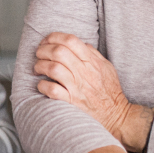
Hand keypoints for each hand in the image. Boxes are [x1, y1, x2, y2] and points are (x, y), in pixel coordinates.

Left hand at [33, 33, 152, 152]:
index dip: (54, 37)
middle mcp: (83, 72)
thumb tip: (81, 44)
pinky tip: (42, 85)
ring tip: (38, 69)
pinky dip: (42, 85)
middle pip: (58, 52)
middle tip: (38, 54)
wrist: (115, 115)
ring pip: (53, 68)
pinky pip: (52, 90)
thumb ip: (94, 54)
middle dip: (43, 50)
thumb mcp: (107, 67)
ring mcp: (77, 87)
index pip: (71, 40)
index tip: (47, 41)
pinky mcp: (71, 101)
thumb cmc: (110, 91)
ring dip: (40, 66)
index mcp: (91, 61)